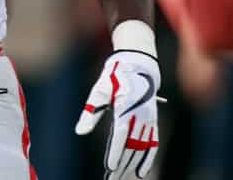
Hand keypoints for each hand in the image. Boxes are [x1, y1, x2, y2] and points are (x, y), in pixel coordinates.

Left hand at [76, 49, 161, 179]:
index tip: (109, 167)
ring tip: (122, 177)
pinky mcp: (152, 120)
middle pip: (131, 145)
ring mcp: (148, 118)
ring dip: (132, 164)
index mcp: (125, 106)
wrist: (139, 63)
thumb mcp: (99, 89)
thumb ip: (91, 111)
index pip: (120, 134)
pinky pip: (152, 143)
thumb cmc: (114, 75)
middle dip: (121, 164)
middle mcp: (139, 114)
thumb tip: (80, 131)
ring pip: (142, 147)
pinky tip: (141, 172)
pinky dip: (148, 158)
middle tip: (111, 178)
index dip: (115, 152)